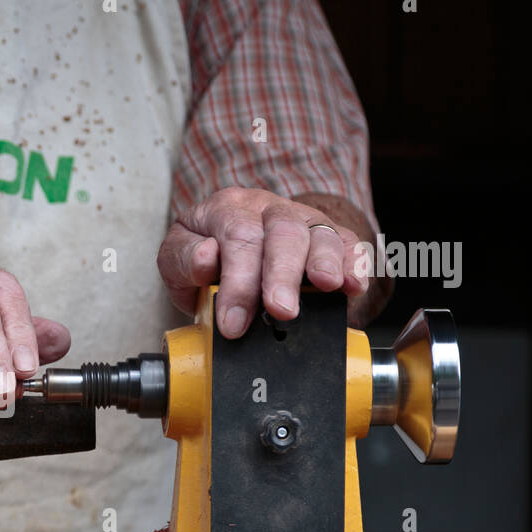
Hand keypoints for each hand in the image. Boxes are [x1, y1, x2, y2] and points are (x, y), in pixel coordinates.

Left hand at [157, 187, 370, 337]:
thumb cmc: (202, 258)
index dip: (238, 282)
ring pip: (320, 231)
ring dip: (326, 262)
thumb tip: (204, 260)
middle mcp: (267, 208)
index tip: (233, 322)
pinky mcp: (328, 237)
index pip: (237, 236)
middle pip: (283, 231)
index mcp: (227, 209)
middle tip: (282, 311)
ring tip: (327, 287)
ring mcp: (301, 219)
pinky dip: (355, 263)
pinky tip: (353, 285)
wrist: (225, 249)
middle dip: (283, 273)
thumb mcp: (176, 259)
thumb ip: (182, 260)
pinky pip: (348, 242)